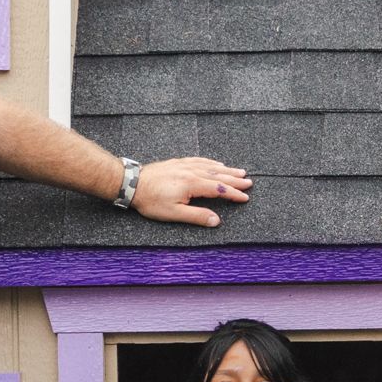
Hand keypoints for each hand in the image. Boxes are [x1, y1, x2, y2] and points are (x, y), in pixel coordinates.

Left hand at [127, 156, 253, 227]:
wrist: (132, 184)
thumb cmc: (151, 201)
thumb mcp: (174, 213)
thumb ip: (196, 216)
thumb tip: (216, 221)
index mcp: (192, 184)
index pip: (218, 189)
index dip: (233, 194)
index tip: (245, 197)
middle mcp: (191, 172)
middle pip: (218, 175)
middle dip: (235, 179)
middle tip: (249, 182)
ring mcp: (184, 165)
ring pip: (210, 166)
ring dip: (226, 169)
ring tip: (240, 171)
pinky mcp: (178, 163)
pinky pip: (199, 160)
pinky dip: (211, 162)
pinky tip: (216, 164)